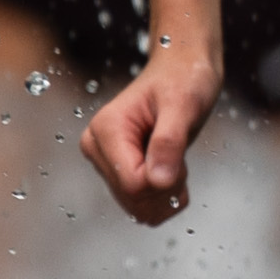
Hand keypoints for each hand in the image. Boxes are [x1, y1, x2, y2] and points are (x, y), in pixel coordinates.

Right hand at [81, 48, 220, 226]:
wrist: (182, 71)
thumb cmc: (183, 79)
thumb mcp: (183, 104)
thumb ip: (169, 141)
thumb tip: (158, 180)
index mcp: (106, 130)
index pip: (133, 183)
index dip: (165, 179)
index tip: (178, 153)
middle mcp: (97, 147)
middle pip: (133, 198)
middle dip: (166, 186)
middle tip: (178, 154)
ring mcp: (105, 161)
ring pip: (137, 207)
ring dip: (166, 193)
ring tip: (173, 158)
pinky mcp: (116, 172)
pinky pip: (140, 206)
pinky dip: (163, 197)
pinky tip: (169, 169)